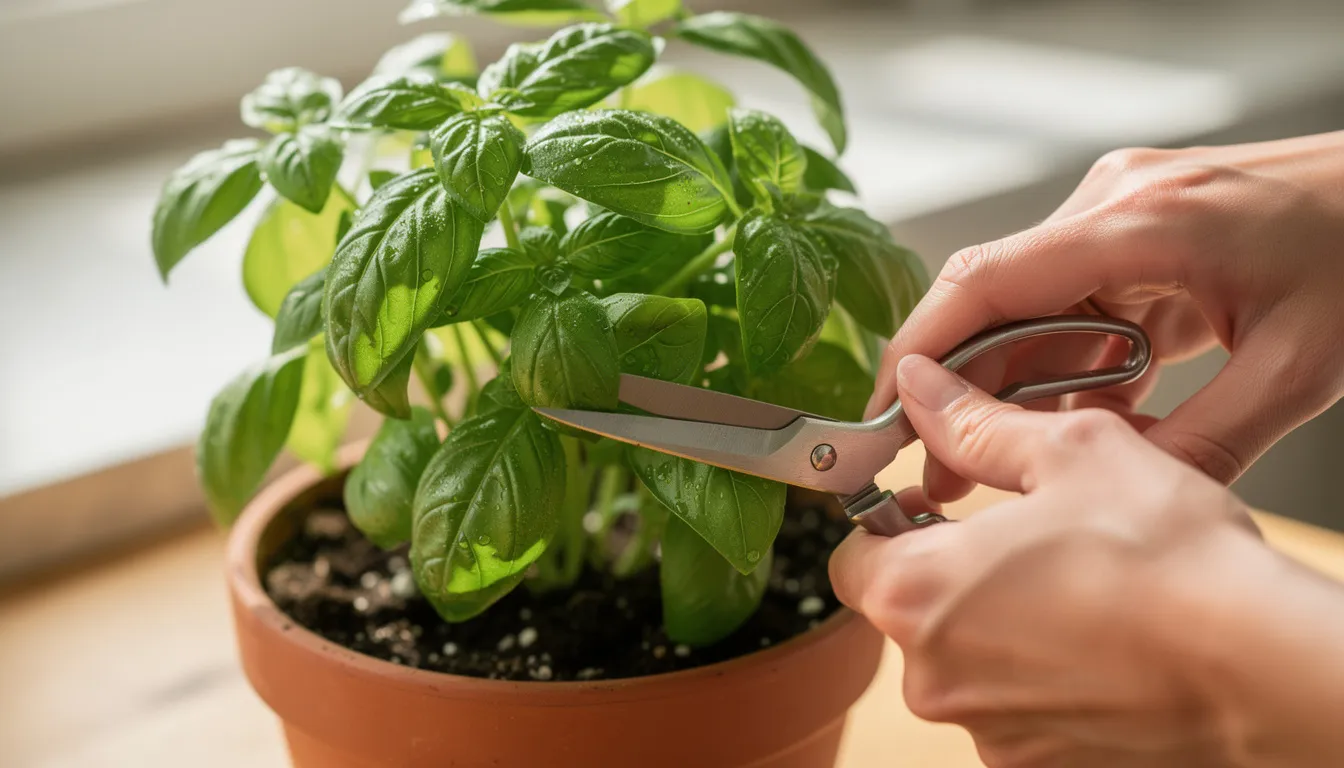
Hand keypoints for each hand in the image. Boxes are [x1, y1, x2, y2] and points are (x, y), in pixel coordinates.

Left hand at [832, 355, 1343, 767]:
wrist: (1264, 666)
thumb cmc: (1169, 560)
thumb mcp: (1069, 453)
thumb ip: (974, 423)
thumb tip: (918, 386)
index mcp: (918, 594)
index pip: (849, 558)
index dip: (883, 525)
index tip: (925, 508)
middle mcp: (935, 678)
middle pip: (910, 613)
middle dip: (952, 573)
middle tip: (1021, 538)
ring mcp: (986, 733)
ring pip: (967, 663)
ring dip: (1001, 626)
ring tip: (1079, 589)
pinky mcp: (1038, 767)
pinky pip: (1015, 710)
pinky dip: (1042, 678)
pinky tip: (1102, 644)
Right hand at [867, 132, 1343, 501]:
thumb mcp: (1299, 367)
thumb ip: (1202, 442)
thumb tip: (1122, 507)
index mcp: (1139, 222)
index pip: (984, 282)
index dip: (917, 348)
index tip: (881, 412)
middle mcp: (1113, 205)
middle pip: (993, 301)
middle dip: (960, 389)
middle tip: (942, 471)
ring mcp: (1123, 212)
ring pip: (1031, 308)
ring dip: (1015, 383)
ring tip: (998, 463)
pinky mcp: (1139, 230)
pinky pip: (1076, 303)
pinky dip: (1069, 362)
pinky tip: (1080, 417)